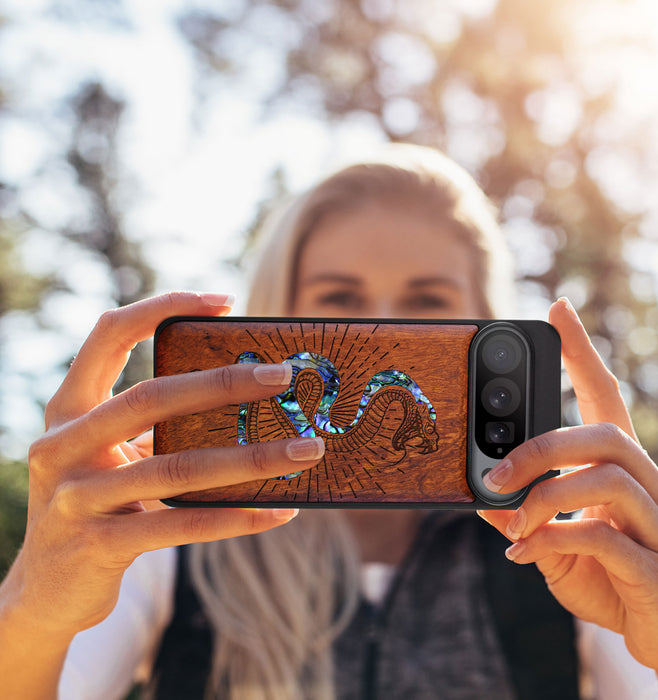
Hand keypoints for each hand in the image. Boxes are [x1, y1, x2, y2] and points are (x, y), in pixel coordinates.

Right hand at [3, 292, 324, 640]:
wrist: (46, 590)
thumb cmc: (97, 503)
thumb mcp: (112, 454)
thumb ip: (155, 426)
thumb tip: (248, 398)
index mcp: (69, 409)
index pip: (109, 335)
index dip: (162, 307)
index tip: (224, 301)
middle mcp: (62, 445)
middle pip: (151, 397)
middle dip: (223, 383)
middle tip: (284, 375)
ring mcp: (76, 498)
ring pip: (177, 468)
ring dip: (252, 458)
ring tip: (307, 450)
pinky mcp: (98, 546)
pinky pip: (183, 525)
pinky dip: (238, 517)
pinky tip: (280, 511)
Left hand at [478, 298, 657, 691]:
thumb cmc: (609, 576)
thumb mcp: (553, 540)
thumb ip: (523, 515)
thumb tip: (481, 495)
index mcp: (622, 468)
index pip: (605, 395)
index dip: (582, 352)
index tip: (558, 309)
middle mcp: (649, 484)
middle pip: (604, 434)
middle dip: (541, 447)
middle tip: (495, 472)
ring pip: (607, 479)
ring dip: (545, 497)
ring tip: (512, 522)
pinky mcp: (657, 567)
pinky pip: (604, 538)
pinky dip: (553, 540)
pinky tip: (524, 554)